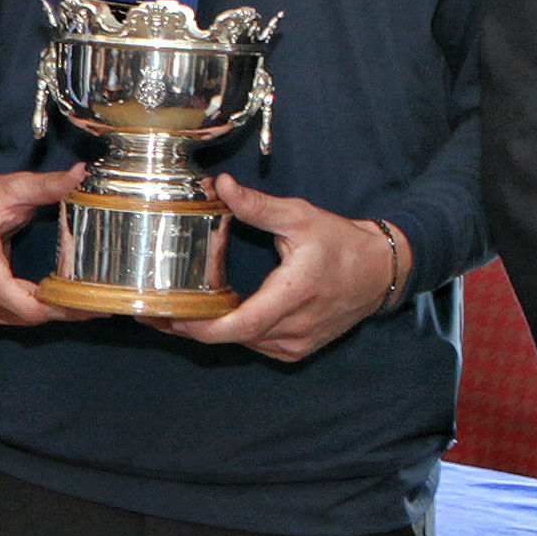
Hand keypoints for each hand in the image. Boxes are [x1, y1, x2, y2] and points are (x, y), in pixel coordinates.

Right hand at [0, 166, 88, 325]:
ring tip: (77, 305)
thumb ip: (49, 185)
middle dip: (54, 310)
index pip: (4, 292)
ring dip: (43, 314)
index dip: (41, 306)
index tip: (74, 305)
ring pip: (10, 318)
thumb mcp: (16, 186)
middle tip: (92, 306)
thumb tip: (81, 174)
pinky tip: (47, 303)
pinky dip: (26, 314)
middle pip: (14, 310)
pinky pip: (1, 318)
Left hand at [147, 175, 395, 358]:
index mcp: (294, 294)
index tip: (170, 316)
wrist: (381, 271)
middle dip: (193, 326)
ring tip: (177, 310)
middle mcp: (295, 327)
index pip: (241, 324)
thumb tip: (222, 186)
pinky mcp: (298, 349)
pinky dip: (235, 332)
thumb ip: (258, 206)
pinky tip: (214, 315)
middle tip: (155, 311)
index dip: (201, 326)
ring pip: (243, 343)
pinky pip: (257, 345)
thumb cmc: (341, 243)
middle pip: (233, 337)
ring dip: (212, 330)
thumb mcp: (299, 216)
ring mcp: (298, 343)